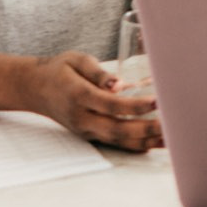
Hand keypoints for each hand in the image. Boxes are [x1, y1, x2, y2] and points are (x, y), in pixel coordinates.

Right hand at [20, 50, 162, 151]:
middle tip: (171, 125)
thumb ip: (98, 72)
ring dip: (145, 141)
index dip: (134, 106)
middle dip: (145, 129)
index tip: (157, 101)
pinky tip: (155, 144)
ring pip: (117, 140)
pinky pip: (114, 143)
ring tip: (171, 138)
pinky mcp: (89, 135)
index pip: (109, 105)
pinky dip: (135, 146)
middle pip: (116, 129)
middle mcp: (81, 117)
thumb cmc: (60, 69)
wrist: (36, 89)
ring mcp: (85, 129)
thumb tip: (119, 85)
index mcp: (78, 95)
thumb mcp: (77, 60)